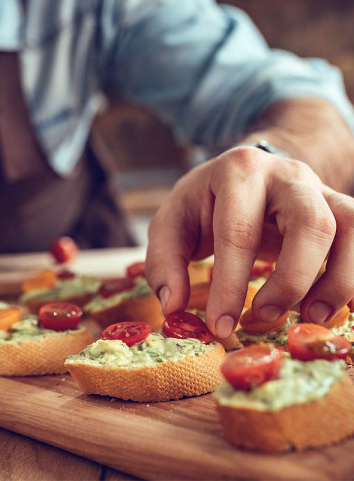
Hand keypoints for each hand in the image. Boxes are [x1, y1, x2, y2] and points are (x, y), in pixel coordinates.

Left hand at [145, 146, 353, 337]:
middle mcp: (287, 175)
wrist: (242, 172)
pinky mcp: (339, 208)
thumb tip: (174, 307)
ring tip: (312, 317)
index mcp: (238, 171)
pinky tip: (344, 306)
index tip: (221, 327)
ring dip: (339, 279)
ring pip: (350, 226)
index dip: (230, 285)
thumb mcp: (171, 222)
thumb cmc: (204, 202)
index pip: (239, 232)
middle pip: (310, 224)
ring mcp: (320, 189)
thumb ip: (165, 262)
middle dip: (291, 280)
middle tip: (264, 317)